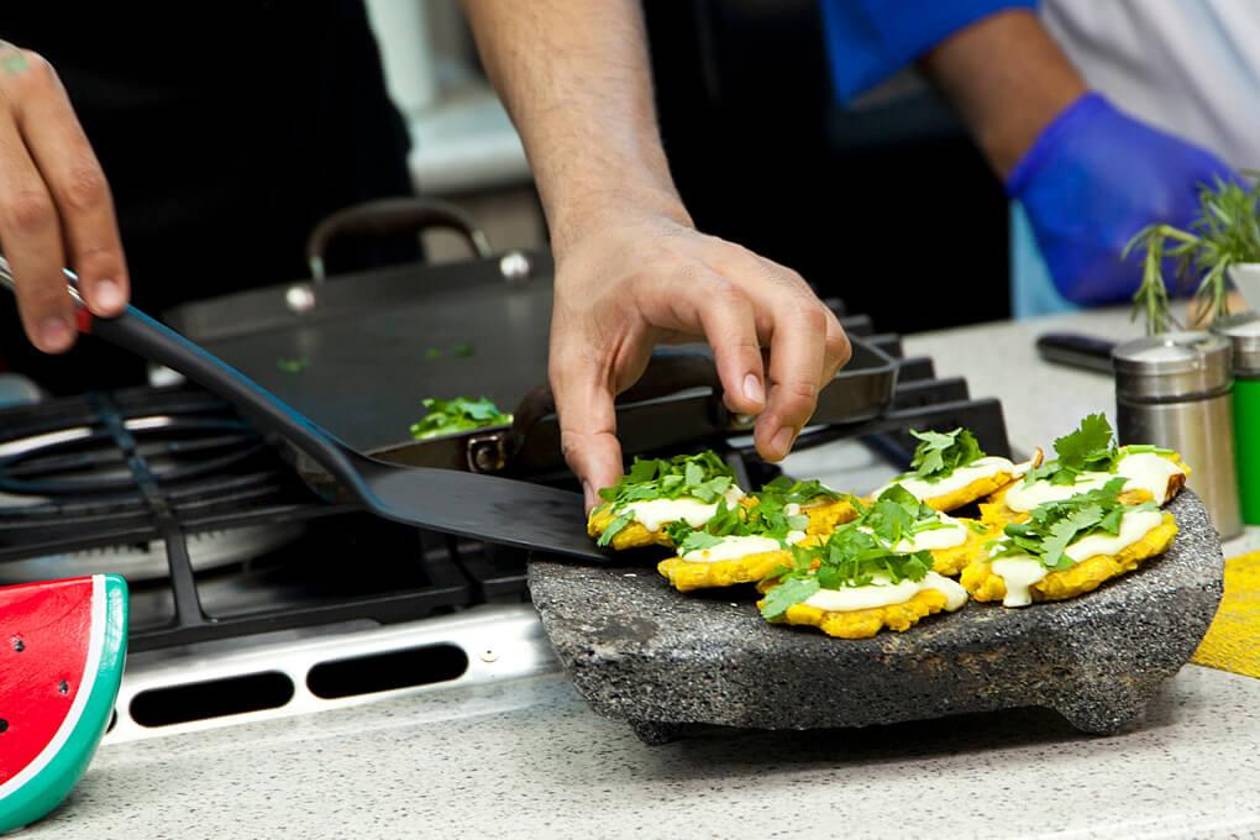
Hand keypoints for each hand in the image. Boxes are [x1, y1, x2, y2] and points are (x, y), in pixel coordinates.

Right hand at [0, 43, 127, 351]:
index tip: (108, 304)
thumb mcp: (18, 120)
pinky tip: (0, 269)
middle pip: (27, 211)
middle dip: (44, 283)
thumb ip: (48, 184)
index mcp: (33, 88)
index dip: (99, 252)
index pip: (82, 186)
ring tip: (21, 299)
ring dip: (8, 271)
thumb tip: (76, 271)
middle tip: (56, 333)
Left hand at [548, 209, 851, 508]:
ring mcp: (763, 278)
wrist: (617, 232)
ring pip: (821, 326)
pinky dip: (812, 375)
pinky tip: (775, 402)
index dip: (742, 354)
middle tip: (769, 444)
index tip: (747, 407)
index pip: (724, 304)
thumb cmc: (599, 288)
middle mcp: (731, 268)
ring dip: (810, 387)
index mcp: (674, 276)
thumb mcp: (572, 364)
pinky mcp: (781, 295)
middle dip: (796, 388)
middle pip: (796, 314)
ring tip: (773, 433)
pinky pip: (821, 334)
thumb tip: (604, 498)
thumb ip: (587, 433)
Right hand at [1009, 92, 1236, 303]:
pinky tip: (1106, 247)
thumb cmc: (1127, 151)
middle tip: (1163, 235)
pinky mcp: (1076, 286)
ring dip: (1149, 274)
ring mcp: (1099, 273)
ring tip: (1130, 236)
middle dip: (1183, 265)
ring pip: (1146, 294)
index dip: (1217, 258)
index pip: (1216, 263)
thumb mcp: (1194, 164)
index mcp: (1166, 215)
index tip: (1210, 251)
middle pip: (1182, 284)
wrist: (1058, 153)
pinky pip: (1111, 296)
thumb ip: (1235, 202)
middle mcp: (1131, 251)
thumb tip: (1256, 235)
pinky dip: (1115, 279)